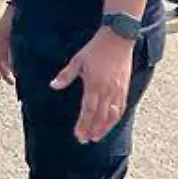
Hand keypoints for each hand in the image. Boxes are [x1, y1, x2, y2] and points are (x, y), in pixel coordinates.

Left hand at [50, 29, 134, 143]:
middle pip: (100, 116)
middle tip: (85, 141)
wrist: (117, 38)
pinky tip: (110, 124)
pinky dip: (115, 118)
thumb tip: (53, 86)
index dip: (83, 124)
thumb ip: (66, 76)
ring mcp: (118, 90)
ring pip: (112, 115)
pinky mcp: (125, 87)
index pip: (88, 110)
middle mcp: (107, 90)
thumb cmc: (95, 49)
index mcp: (94, 84)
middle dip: (92, 130)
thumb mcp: (77, 61)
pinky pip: (121, 107)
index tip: (78, 135)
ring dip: (104, 128)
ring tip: (96, 137)